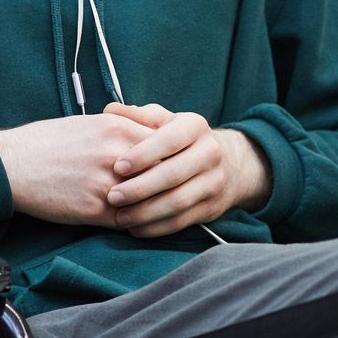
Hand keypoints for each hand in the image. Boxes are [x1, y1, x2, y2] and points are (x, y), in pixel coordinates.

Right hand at [0, 113, 160, 226]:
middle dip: (170, 184)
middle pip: (165, 173)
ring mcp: (106, 184)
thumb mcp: (92, 122)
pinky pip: (128, 221)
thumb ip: (126, 128)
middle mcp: (116, 154)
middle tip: (175, 192)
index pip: (167, 145)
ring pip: (150, 201)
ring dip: (155, 208)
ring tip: (158, 211)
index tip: (177, 166)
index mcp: (118, 128)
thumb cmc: (49, 141)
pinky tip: (134, 222)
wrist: (13, 164)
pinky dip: (135, 224)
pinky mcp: (94, 210)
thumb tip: (155, 138)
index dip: (175, 158)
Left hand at [101, 102, 271, 237]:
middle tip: (112, 196)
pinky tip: (135, 228)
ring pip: (178, 202)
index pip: (169, 140)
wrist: (229, 163)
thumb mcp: (165, 120)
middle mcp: (209, 153)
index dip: (143, 155)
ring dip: (145, 212)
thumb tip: (109, 110)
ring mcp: (213, 182)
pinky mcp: (211, 208)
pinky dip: (156, 228)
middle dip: (140, 188)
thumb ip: (137, 116)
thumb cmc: (182, 139)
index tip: (117, 167)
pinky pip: (181, 221)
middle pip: (173, 174)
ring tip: (119, 217)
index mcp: (195, 127)